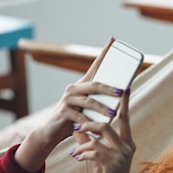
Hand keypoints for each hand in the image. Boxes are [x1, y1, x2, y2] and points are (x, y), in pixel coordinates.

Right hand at [15, 38, 125, 172]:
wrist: (50, 132)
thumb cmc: (74, 120)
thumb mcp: (88, 109)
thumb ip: (100, 101)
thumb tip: (121, 95)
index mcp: (81, 85)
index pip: (95, 66)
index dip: (104, 53)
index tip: (113, 40)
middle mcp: (73, 89)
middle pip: (94, 85)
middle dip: (109, 88)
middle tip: (122, 91)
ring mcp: (67, 99)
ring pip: (89, 101)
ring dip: (102, 108)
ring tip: (113, 113)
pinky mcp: (63, 112)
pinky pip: (80, 116)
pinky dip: (89, 122)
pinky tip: (97, 128)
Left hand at [71, 87, 134, 172]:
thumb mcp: (98, 158)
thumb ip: (90, 142)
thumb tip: (78, 129)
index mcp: (128, 144)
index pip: (125, 120)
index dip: (124, 104)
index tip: (124, 89)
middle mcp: (127, 149)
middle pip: (107, 125)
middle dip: (89, 124)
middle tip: (77, 127)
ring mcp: (121, 157)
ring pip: (97, 138)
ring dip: (82, 142)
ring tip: (75, 150)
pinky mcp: (112, 166)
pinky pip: (93, 151)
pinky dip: (82, 153)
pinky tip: (77, 158)